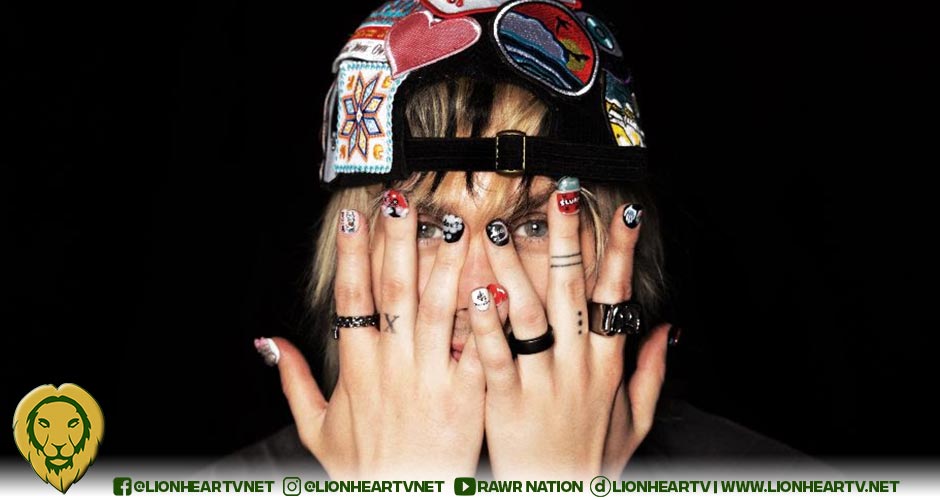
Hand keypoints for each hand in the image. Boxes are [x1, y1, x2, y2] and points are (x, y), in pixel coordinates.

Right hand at [272, 203, 484, 478]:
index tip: (354, 215)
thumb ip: (292, 381)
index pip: (351, 298)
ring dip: (445, 265)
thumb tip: (267, 341)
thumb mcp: (316, 429)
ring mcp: (431, 381)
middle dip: (396, 242)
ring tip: (454, 225)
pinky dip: (485, 317)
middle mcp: (392, 368)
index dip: (351, 254)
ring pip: (438, 311)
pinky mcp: (467, 398)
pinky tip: (496, 285)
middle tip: (402, 199)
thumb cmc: (365, 468)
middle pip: (394, 292)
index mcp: (356, 369)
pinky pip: (476, 349)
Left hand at [470, 189, 667, 478]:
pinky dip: (488, 324)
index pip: (615, 298)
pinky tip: (478, 292)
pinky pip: (497, 357)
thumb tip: (664, 330)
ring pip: (528, 315)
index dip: (620, 254)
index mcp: (607, 366)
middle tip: (560, 197)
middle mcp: (578, 367)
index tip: (624, 214)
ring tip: (498, 229)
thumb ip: (648, 373)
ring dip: (514, 269)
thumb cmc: (592, 460)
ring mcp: (543, 384)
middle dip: (567, 242)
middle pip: (572, 293)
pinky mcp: (507, 403)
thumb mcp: (634, 420)